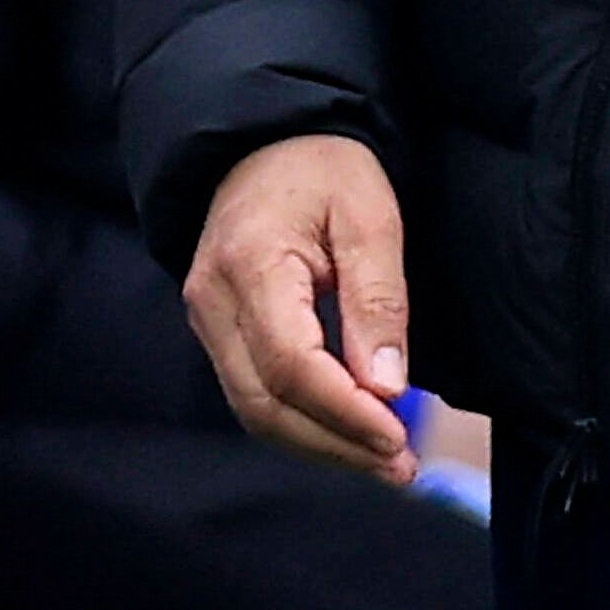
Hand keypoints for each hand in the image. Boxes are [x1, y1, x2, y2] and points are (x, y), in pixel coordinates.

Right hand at [182, 130, 422, 478]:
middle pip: (265, 403)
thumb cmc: (324, 169)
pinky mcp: (219, 333)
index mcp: (248, 265)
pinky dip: (303, 423)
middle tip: (401, 467)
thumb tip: (388, 387)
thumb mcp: (370, 216)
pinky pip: (255, 395)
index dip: (344, 411)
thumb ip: (378, 300)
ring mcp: (208, 322)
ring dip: (321, 444)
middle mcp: (212, 302)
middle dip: (335, 444)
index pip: (289, 364)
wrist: (265, 142)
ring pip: (255, 410)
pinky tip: (351, 434)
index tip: (398, 436)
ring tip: (386, 462)